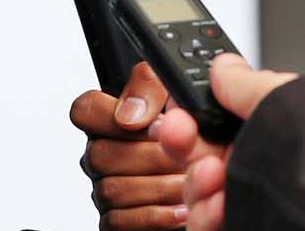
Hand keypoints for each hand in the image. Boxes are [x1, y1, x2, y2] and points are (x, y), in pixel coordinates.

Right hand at [70, 63, 188, 229]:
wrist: (219, 176)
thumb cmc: (199, 136)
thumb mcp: (179, 95)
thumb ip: (150, 86)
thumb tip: (130, 114)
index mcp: (112, 120)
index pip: (85, 109)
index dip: (108, 114)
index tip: (144, 121)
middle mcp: (104, 154)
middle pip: (100, 153)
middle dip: (149, 155)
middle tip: (181, 154)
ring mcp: (106, 189)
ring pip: (112, 189)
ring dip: (158, 186)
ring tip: (188, 181)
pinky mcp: (116, 221)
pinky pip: (120, 221)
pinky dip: (156, 214)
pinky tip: (181, 208)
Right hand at [153, 55, 297, 230]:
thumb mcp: (280, 98)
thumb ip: (244, 82)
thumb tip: (222, 65)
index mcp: (265, 128)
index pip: (212, 121)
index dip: (190, 115)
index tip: (179, 113)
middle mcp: (255, 163)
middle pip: (196, 153)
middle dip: (185, 143)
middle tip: (181, 134)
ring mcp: (248, 197)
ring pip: (195, 190)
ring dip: (197, 182)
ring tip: (215, 178)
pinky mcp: (244, 223)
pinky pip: (204, 223)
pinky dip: (205, 215)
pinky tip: (220, 207)